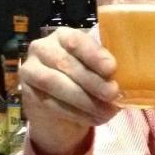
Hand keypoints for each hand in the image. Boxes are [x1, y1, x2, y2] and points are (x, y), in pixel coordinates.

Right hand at [19, 27, 120, 154]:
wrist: (59, 107)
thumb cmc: (83, 81)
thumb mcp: (95, 70)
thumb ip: (105, 69)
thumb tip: (128, 80)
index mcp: (63, 36)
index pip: (76, 41)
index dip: (94, 54)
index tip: (111, 68)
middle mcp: (42, 48)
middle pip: (66, 63)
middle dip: (92, 81)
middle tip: (112, 93)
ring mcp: (30, 70)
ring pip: (55, 83)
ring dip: (84, 99)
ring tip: (106, 111)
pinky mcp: (27, 92)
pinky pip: (51, 103)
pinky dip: (76, 113)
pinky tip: (94, 118)